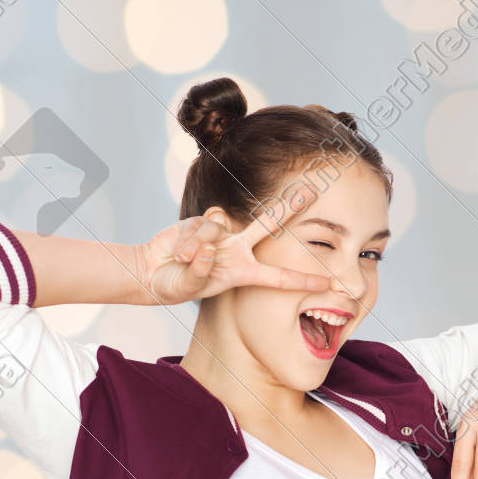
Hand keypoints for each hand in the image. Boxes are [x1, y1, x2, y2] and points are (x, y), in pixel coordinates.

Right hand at [133, 187, 328, 303]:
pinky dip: (189, 240)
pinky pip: (201, 225)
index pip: (278, 278)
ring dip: (198, 247)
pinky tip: (180, 252)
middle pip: (268, 225)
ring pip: (220, 228)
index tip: (327, 283)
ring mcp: (220, 234)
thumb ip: (199, 272)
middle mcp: (237, 251)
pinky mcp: (201, 222)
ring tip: (183, 260)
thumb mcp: (187, 287)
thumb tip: (208, 249)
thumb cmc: (173, 285)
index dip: (302, 280)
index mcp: (242, 273)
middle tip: (312, 191)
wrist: (150, 272)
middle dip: (289, 207)